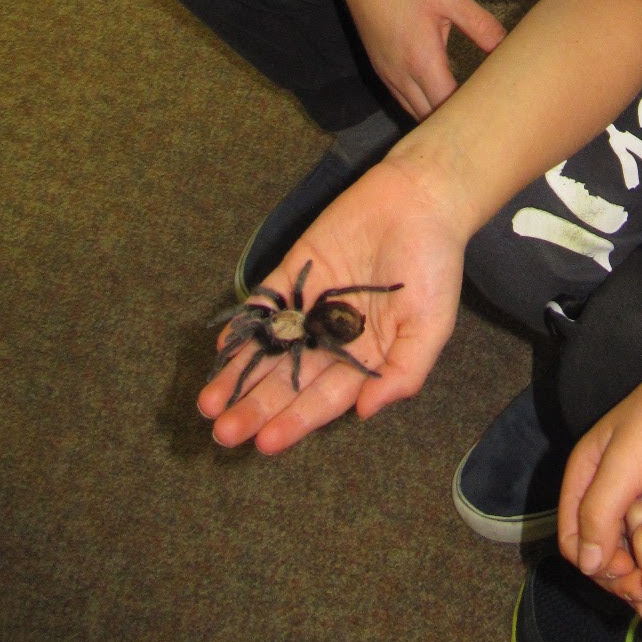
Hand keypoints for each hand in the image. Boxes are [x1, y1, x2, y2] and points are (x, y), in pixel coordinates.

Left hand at [197, 156, 465, 449]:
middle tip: (223, 433)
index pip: (324, 398)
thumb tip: (364, 411)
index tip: (265, 444)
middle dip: (256, 406)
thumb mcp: (432, 324)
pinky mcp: (297, 271)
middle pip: (289, 380)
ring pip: (271, 347)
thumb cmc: (434, 263)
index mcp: (367, 357)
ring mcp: (311, 304)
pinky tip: (224, 348)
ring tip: (208, 405)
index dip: (295, 421)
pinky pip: (265, 303)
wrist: (420, 198)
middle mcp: (333, 337)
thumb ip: (405, 371)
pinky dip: (244, 326)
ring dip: (240, 374)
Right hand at [339, 0, 505, 119]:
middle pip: (430, 117)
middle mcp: (402, 76)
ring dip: (436, 115)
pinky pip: (403, 101)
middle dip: (454, 119)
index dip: (468, 111)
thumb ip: (480, 25)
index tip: (490, 108)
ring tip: (463, 110)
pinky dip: (421, 105)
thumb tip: (506, 47)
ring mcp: (388, 76)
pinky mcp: (380, 71)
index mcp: (422, 60)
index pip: (447, 104)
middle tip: (481, 113)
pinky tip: (438, 97)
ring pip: (414, 112)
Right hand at [558, 355, 641, 582]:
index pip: (572, 537)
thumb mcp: (626, 463)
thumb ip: (600, 512)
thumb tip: (586, 565)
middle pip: (601, 551)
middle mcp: (609, 488)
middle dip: (620, 575)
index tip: (625, 572)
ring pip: (632, 552)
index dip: (593, 562)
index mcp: (586, 474)